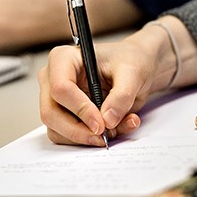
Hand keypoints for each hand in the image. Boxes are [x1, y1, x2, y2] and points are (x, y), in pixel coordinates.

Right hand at [39, 17, 196, 145]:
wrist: (144, 64)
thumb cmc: (136, 58)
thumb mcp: (135, 72)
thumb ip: (121, 94)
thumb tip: (109, 120)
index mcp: (63, 59)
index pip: (60, 89)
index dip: (80, 110)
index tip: (102, 124)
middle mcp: (54, 79)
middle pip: (51, 114)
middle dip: (78, 131)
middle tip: (106, 139)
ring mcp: (58, 98)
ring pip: (58, 130)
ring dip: (86, 137)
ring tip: (120, 128)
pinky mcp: (69, 113)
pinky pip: (71, 135)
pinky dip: (92, 138)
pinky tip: (117, 129)